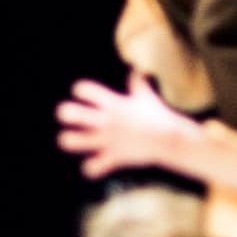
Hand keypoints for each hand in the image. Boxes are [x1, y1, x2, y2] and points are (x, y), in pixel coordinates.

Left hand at [54, 72, 195, 179]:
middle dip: (65, 113)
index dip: (80, 90)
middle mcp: (106, 120)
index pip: (84, 89)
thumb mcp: (147, 96)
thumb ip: (138, 83)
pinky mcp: (114, 157)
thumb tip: (138, 69)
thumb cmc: (158, 116)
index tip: (83, 95)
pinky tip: (92, 164)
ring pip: (73, 141)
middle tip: (69, 117)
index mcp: (113, 103)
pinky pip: (93, 166)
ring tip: (72, 140)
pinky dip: (90, 167)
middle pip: (70, 113)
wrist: (171, 138)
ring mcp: (108, 139)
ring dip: (69, 140)